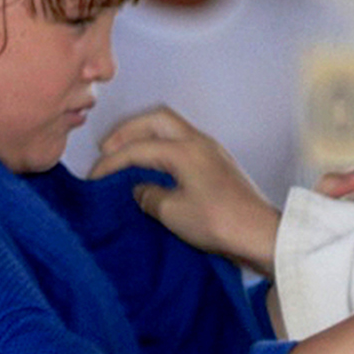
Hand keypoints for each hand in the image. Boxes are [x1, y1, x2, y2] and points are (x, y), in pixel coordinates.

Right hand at [90, 107, 279, 273]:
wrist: (260, 234)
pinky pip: (183, 143)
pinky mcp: (218, 164)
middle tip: (108, 149)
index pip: (137, 148)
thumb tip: (140, 189)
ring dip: (146, 136)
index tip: (93, 179)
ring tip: (127, 155)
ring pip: (172, 128)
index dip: (110, 162)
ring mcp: (211, 150)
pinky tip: (154, 167)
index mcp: (185, 149)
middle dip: (128, 131)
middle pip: (156, 119)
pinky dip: (162, 147)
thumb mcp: (173, 213)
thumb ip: (149, 196)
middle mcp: (199, 141)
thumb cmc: (218, 222)